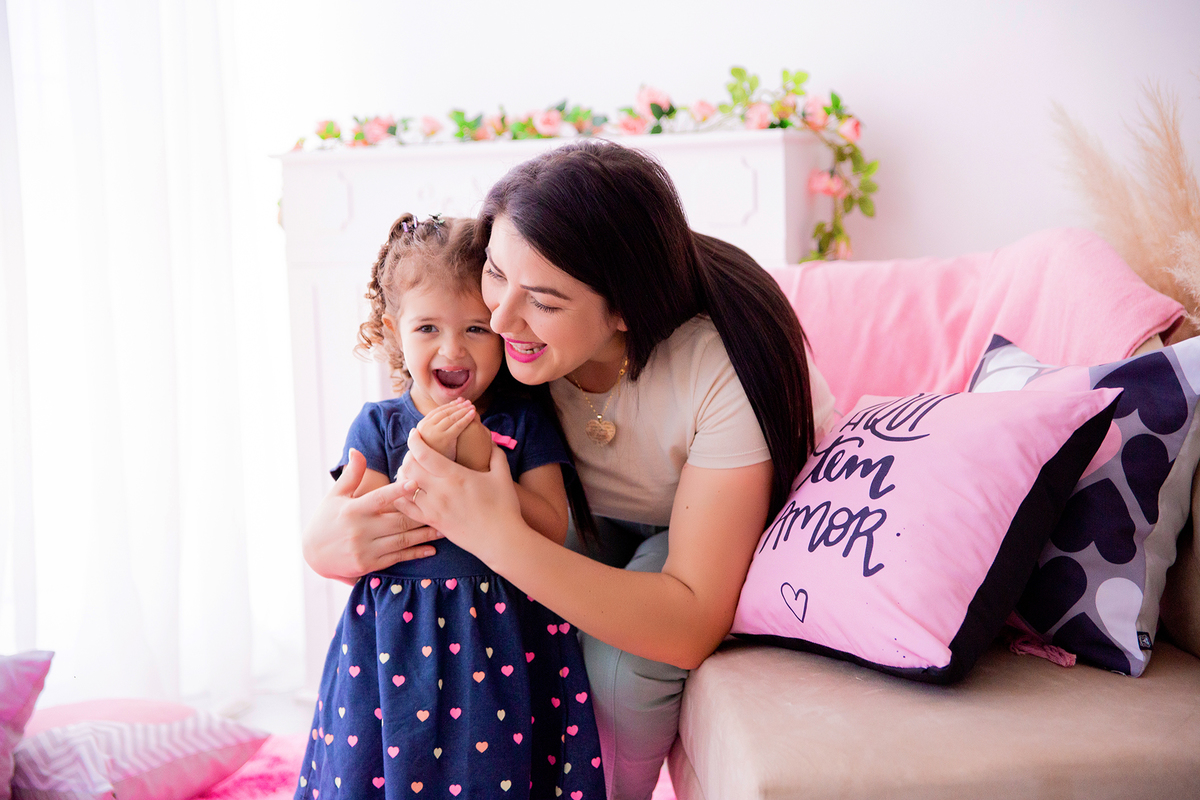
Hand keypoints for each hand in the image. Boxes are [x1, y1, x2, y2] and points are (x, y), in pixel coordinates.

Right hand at [302, 448, 443, 580]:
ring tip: (444, 528)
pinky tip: (431, 549)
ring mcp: (364, 549)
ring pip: (401, 540)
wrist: (312, 555)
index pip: (379, 498)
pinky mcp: (368, 565)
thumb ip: (352, 474)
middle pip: (398, 520)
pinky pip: (397, 558)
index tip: (415, 482)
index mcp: (353, 509)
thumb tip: (357, 450)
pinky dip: (415, 554)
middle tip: (443, 507)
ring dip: (425, 535)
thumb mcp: (336, 496)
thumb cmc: (326, 519)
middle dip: (422, 514)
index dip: (397, 491)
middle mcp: (359, 530)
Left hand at [394, 426, 524, 566]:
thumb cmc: (504, 507)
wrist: (500, 539)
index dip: (415, 441)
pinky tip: (407, 491)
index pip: (424, 454)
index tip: (414, 434)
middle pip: (409, 467)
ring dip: (404, 475)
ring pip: (405, 487)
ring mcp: (433, 508)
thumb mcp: (502, 475)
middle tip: (414, 453)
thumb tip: (489, 438)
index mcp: (455, 476)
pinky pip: (406, 508)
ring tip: (411, 470)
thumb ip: (495, 454)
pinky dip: (402, 497)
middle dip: (408, 456)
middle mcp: (440, 491)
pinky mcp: (432, 522)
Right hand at [415, 398, 476, 460]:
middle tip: (468, 402)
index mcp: (420, 426)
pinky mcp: (444, 438)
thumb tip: (445, 415)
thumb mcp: (432, 440)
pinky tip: (473, 414)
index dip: (449, 405)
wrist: (435, 473)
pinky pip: (458, 425)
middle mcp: (424, 428)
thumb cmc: (437, 457)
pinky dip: (466, 418)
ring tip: (472, 406)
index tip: (459, 401)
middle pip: (444, 412)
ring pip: (451, 417)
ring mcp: (433, 432)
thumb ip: (435, 428)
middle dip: (457, 406)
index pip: (437, 411)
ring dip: (463, 410)